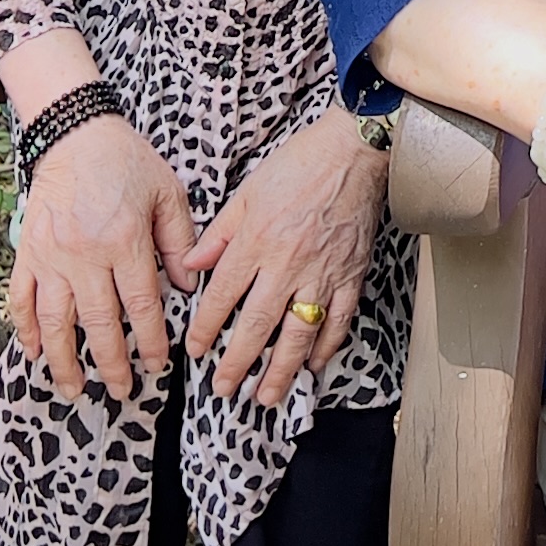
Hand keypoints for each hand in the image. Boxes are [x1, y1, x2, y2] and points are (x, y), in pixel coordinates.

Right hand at [12, 107, 197, 401]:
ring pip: (55, 321)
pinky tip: (35, 353)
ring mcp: (50, 256)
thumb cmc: (126, 161)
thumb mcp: (167, 194)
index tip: (156, 366)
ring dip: (64, 361)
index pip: (140, 305)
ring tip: (74, 389)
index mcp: (124, 240)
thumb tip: (188, 289)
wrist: (74, 133)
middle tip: (121, 391)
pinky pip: (21, 298)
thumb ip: (179, 242)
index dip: (149, 341)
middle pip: (98, 323)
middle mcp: (84, 254)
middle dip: (111, 364)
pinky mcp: (26, 252)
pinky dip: (26, 329)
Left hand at [183, 113, 390, 410]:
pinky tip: (314, 364)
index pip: (223, 295)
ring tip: (267, 395)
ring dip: (281, 369)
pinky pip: (340, 318)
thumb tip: (191, 266)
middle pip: (258, 324)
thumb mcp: (246, 192)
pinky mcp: (352, 273)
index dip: (206, 327)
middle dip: (238, 362)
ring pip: (299, 332)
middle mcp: (288, 262)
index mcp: (257, 240)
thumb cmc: (301, 163)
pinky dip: (327, 345)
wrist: (354, 150)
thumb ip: (218, 233)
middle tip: (224, 389)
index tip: (196, 350)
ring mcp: (323, 272)